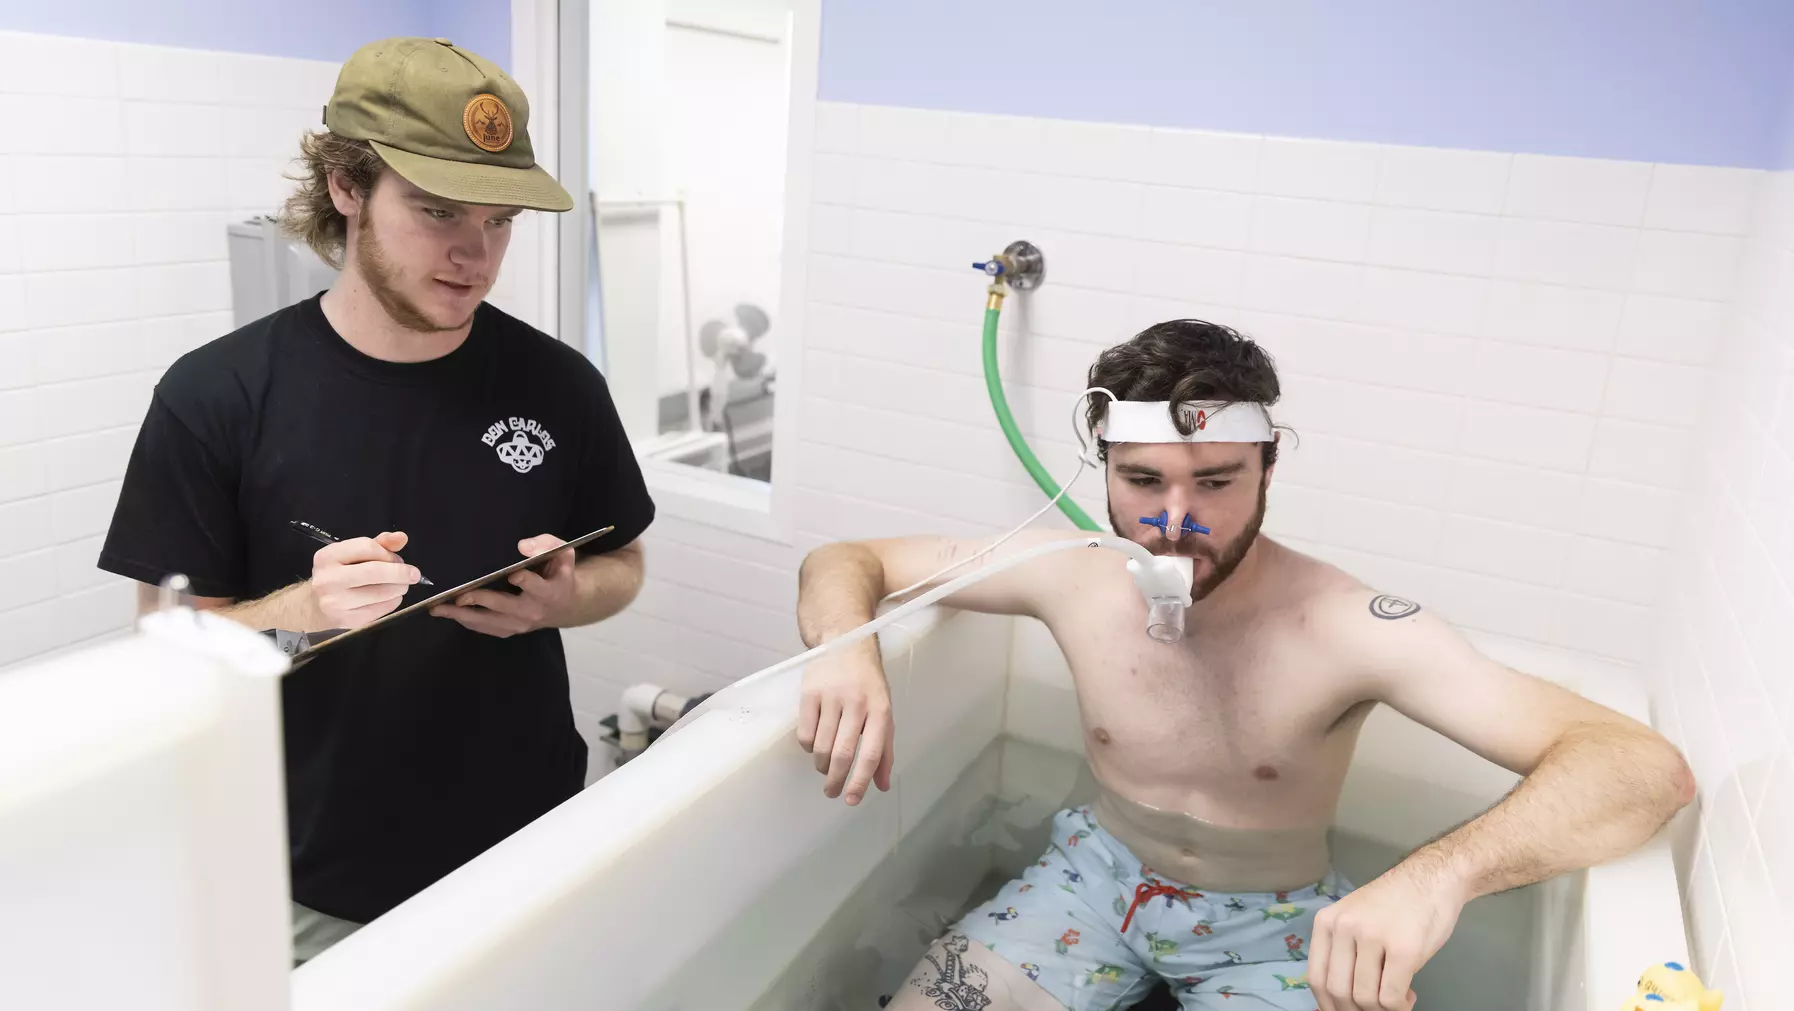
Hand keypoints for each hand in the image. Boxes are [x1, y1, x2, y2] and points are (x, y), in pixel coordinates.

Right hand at [307, 530, 420, 630]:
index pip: (367, 547)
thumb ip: (378, 544)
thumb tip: (402, 537)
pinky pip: (380, 610)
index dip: (388, 553)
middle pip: (375, 571)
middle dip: (401, 572)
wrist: (313, 606)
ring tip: (401, 585)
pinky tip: (391, 597)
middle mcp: (328, 579)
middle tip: (413, 574)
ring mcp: (336, 602)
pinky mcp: (347, 621)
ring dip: (399, 588)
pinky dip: (393, 602)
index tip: (397, 559)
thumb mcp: (351, 555)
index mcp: (327, 556)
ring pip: (381, 592)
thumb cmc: (337, 575)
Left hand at [430, 534, 576, 637]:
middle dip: (481, 600)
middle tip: (458, 596)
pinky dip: (466, 621)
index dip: (524, 580)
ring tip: (437, 608)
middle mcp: (533, 611)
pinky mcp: (508, 631)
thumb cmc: (559, 574)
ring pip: (488, 621)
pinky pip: (484, 628)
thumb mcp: (563, 554)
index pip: (536, 586)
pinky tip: (449, 613)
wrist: (565, 606)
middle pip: (504, 606)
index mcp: (549, 592)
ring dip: (462, 615)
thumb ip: (547, 544)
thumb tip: (522, 547)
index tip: (512, 575)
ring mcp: (519, 625)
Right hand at [795, 638, 892, 805]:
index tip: (851, 800)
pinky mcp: (809, 692)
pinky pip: (805, 734)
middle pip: (842, 753)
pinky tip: (815, 744)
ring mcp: (830, 696)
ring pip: (821, 747)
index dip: (860, 781)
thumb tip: (881, 786)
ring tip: (826, 768)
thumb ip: (884, 750)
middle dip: (836, 781)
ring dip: (822, 766)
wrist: (846, 642)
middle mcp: (856, 703)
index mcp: (879, 710)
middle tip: (832, 793)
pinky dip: (809, 747)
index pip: (870, 753)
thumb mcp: (884, 712)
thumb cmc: (868, 684)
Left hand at [1309, 863, 1464, 1010]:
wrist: (1432, 877)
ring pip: (1365, 998)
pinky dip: (1399, 1007)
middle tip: (1375, 1009)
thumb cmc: (1395, 904)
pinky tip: (1409, 996)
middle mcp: (1344, 928)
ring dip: (1381, 1010)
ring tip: (1396, 1000)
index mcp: (1326, 923)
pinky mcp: (1404, 949)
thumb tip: (1330, 1001)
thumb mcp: (1355, 921)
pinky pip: (1391, 997)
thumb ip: (1341, 953)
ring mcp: (1373, 937)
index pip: (1316, 978)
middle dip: (1355, 1010)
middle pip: (1338, 992)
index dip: (1329, 1005)